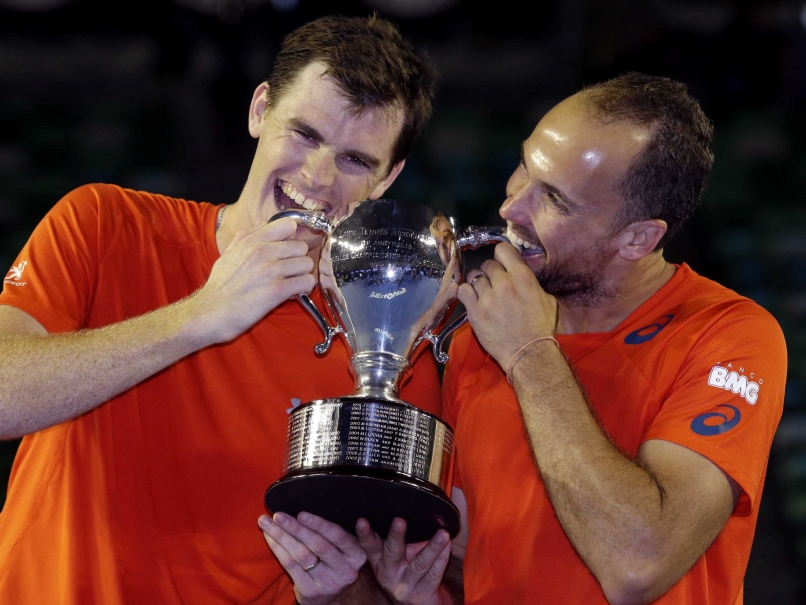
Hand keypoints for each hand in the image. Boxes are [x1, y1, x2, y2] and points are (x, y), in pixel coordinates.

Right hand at [191, 217, 315, 343]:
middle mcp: (262, 252)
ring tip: (292, 282)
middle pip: (301, 247)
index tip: (288, 250)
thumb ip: (244, 238)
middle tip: (290, 271)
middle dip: (298, 259)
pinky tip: (293, 292)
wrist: (210, 312)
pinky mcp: (277, 290)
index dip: (292, 238)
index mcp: (251, 241)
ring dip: (302, 274)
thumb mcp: (227, 254)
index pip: (287, 225)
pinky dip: (304, 288)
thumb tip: (260, 225)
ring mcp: (271, 270)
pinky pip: (306, 282)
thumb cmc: (219, 286)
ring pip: (307, 264)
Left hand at [259, 512, 366, 604]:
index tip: (301, 513)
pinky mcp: (311, 591)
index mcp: (356, 554)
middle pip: (318, 545)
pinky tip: (269, 537)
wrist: (329, 596)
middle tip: (278, 515)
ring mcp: (328, 582)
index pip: (338, 536)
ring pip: (301, 555)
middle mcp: (346, 569)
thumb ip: (333, 532)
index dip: (319, 524)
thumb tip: (306, 507)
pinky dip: (278, 549)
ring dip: (281, 536)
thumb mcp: (342, 547)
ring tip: (266, 522)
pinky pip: (291, 566)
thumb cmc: (332, 561)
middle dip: (295, 528)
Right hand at [357, 517, 450, 604]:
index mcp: (379, 562)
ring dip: (432, 547)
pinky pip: (434, 573)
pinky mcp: (422, 594)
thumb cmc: (408, 572)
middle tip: (399, 521)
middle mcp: (389, 574)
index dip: (364, 534)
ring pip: (419, 564)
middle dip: (396, 536)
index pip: (370, 546)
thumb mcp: (397, 557)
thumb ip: (398, 539)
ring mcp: (405, 586)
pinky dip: (442, 557)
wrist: (419, 604)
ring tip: (442, 534)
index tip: (361, 521)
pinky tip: (447, 545)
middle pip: (392, 553)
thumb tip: (409, 507)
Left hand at [457, 242, 556, 368]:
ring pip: (474, 277)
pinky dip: (465, 292)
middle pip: (488, 264)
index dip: (501, 256)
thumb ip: (532, 284)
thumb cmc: (540, 328)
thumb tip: (522, 276)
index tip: (502, 264)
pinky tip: (472, 299)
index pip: (503, 250)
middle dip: (491, 273)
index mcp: (523, 277)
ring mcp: (487, 297)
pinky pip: (462, 291)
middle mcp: (504, 283)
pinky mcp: (474, 311)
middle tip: (494, 285)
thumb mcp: (547, 299)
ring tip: (482, 293)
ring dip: (478, 283)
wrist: (528, 353)